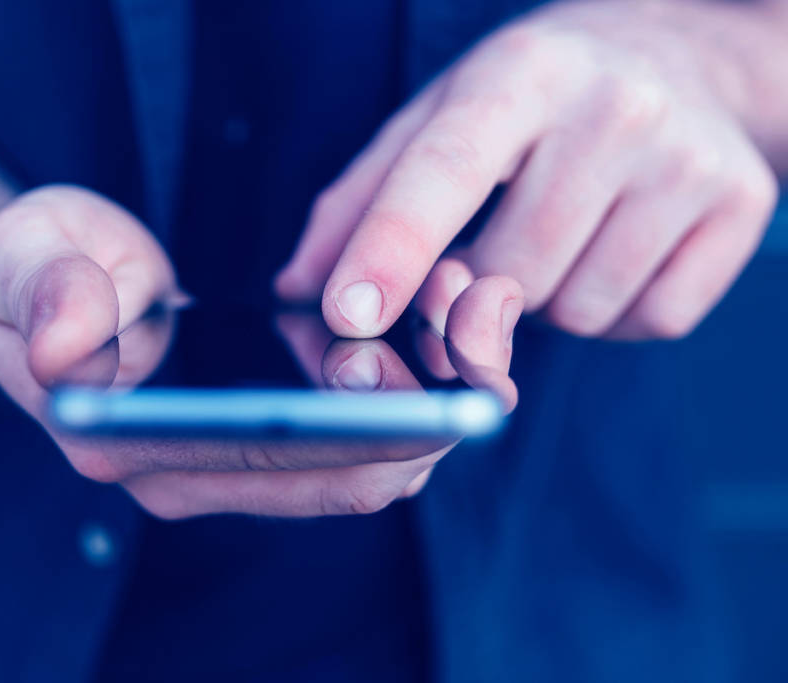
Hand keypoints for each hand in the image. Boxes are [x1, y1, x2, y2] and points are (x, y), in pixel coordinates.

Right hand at [0, 200, 521, 517]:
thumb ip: (46, 297)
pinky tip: (436, 323)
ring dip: (436, 398)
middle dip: (432, 411)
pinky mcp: (263, 440)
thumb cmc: (37, 266)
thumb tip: (60, 351)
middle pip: (349, 479)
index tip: (453, 386)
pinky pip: (363, 437)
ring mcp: (231, 464)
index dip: (375, 431)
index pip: (275, 461)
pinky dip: (415, 392)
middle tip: (472, 312)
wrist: (48, 278)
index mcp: (132, 446)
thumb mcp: (28, 257)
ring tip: (463, 304)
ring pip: (372, 465)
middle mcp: (191, 476)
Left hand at [276, 0, 779, 339]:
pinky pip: (644, 321)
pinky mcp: (740, 209)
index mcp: (520, 74)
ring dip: (544, 299)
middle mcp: (614, 108)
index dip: (391, 249)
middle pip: (507, 273)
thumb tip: (297, 291)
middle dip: (474, 290)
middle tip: (486, 246)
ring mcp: (688, 160)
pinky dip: (612, 310)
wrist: (682, 62)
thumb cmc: (533, 100)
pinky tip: (612, 246)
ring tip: (560, 229)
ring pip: (575, 308)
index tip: (346, 317)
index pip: (445, 170)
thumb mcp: (437, 119)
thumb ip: (360, 201)